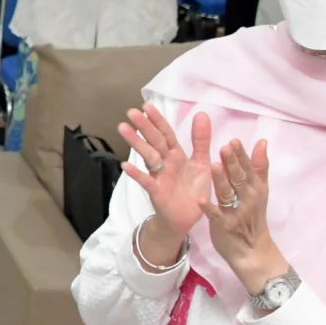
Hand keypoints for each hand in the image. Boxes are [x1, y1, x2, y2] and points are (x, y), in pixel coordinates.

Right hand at [117, 106, 212, 263]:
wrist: (187, 219)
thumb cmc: (192, 190)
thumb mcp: (202, 163)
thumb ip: (201, 140)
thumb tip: (202, 113)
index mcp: (176, 155)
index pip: (166, 134)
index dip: (158, 120)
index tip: (147, 106)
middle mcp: (165, 163)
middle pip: (154, 141)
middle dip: (144, 126)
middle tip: (131, 112)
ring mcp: (159, 176)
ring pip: (148, 156)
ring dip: (136, 143)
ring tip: (123, 129)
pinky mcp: (157, 192)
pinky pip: (146, 181)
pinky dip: (137, 174)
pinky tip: (126, 165)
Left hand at [206, 137, 283, 292]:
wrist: (252, 250)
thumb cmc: (252, 216)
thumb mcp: (259, 191)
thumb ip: (259, 167)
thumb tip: (262, 142)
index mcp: (255, 188)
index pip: (248, 169)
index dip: (241, 155)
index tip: (233, 141)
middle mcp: (247, 198)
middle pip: (238, 178)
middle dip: (232, 163)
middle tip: (225, 147)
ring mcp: (235, 212)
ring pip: (228, 194)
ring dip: (221, 180)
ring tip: (214, 165)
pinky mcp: (224, 226)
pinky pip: (216, 216)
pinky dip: (209, 208)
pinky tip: (201, 199)